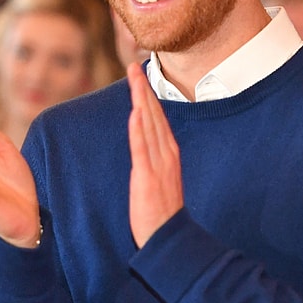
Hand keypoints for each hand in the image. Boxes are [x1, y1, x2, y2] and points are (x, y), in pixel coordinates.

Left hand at [126, 63, 183, 247]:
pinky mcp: (147, 177)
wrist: (168, 237)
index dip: (148, 95)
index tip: (140, 75)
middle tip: (134, 65)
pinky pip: (142, 149)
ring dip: (140, 100)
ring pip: (148, 125)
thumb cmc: (162, 210)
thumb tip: (144, 141)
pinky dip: (139, 130)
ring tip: (133, 78)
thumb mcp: (161, 177)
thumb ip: (154, 158)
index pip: (157, 117)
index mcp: (169, 152)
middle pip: (153, 114)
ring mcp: (158, 164)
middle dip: (143, 89)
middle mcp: (166, 153)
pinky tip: (135, 113)